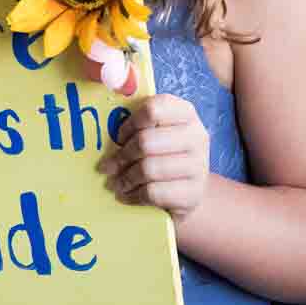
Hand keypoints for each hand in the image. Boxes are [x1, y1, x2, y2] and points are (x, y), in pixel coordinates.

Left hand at [95, 94, 210, 218]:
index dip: (129, 124)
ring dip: (125, 178)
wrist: (189, 189)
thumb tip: (106, 132)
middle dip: (122, 156)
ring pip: (149, 169)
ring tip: (115, 183)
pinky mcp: (193, 192)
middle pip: (146, 141)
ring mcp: (199, 165)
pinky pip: (154, 193)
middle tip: (108, 166)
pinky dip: (134, 195)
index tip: (119, 138)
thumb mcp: (156, 134)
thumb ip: (136, 126)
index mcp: (185, 112)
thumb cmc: (164, 155)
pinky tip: (127, 194)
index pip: (153, 109)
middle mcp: (196, 135)